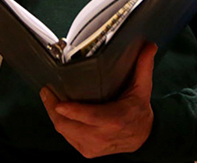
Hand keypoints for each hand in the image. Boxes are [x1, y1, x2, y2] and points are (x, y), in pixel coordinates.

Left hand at [40, 43, 156, 157]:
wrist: (143, 137)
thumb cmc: (139, 110)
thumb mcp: (143, 87)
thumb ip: (143, 66)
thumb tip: (149, 45)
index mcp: (116, 119)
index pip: (91, 117)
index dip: (73, 111)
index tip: (59, 102)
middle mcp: (102, 136)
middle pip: (69, 126)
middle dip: (53, 109)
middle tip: (47, 91)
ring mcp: (93, 146)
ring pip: (65, 132)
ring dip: (54, 115)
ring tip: (49, 97)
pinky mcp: (87, 151)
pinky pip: (67, 137)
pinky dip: (61, 123)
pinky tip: (58, 111)